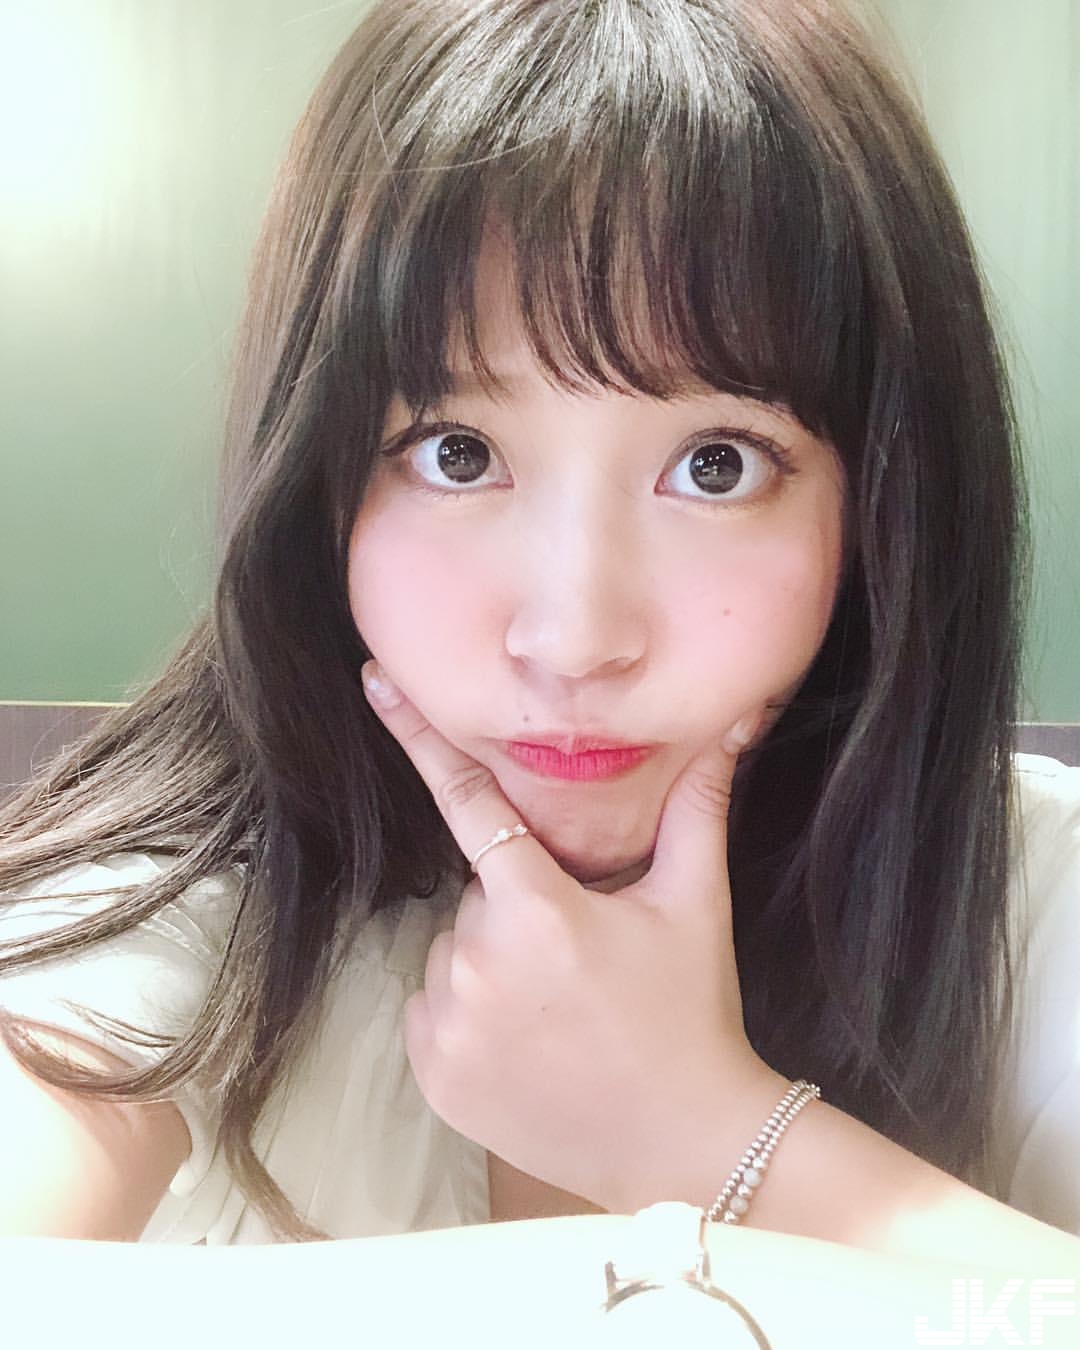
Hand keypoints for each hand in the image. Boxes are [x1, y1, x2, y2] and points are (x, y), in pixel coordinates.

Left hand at [361, 660, 772, 1212]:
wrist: (680, 1142)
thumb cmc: (691, 1015)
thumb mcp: (695, 905)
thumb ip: (698, 806)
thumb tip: (738, 722)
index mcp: (539, 909)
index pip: (468, 801)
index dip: (420, 736)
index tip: (375, 683)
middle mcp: (479, 961)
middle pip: (479, 895)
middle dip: (519, 908)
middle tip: (579, 958)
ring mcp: (448, 1023)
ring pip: (455, 951)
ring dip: (492, 963)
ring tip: (558, 1009)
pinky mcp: (432, 1072)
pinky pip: (433, 1008)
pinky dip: (468, 1014)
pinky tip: (526, 1042)